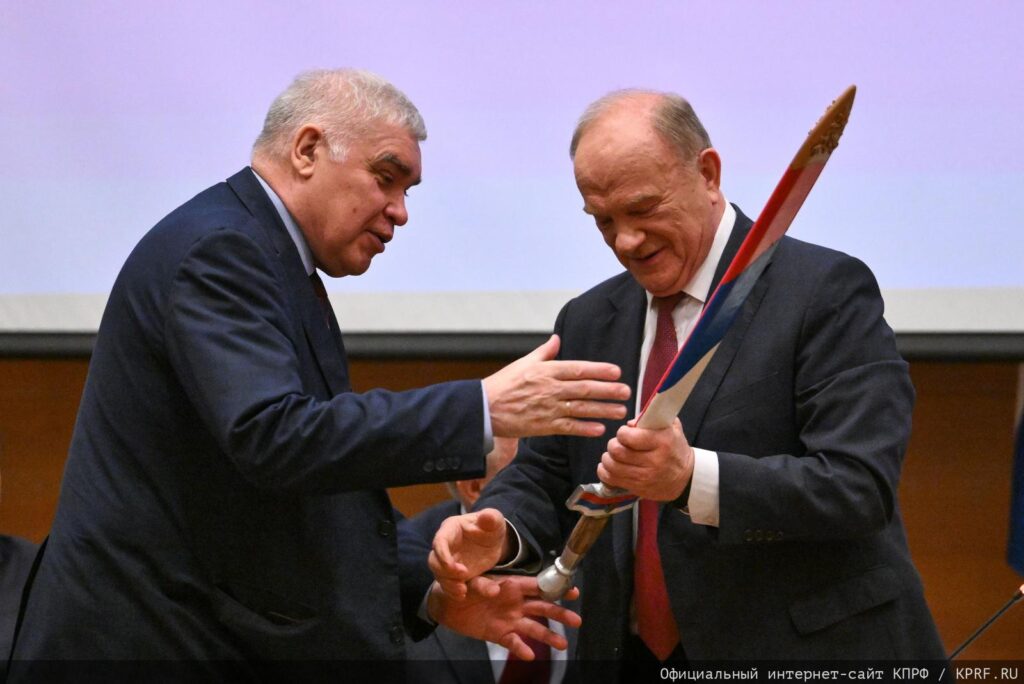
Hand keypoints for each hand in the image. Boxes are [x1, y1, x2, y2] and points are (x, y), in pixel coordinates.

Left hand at [427, 576, 581, 659]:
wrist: (445, 605)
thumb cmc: (461, 586)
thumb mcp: (470, 580)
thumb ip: (483, 584)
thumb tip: (497, 589)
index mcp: (512, 585)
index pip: (539, 586)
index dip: (556, 589)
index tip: (573, 592)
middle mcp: (515, 603)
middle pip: (542, 609)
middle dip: (560, 614)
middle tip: (576, 621)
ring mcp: (509, 620)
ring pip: (533, 628)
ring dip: (548, 636)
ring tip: (563, 645)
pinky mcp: (499, 634)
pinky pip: (513, 643)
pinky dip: (521, 649)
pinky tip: (530, 655)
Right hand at [429, 509, 508, 598]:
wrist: (493, 542)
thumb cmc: (490, 527)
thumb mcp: (495, 521)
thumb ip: (491, 518)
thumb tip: (487, 516)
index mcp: (451, 529)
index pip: (440, 541)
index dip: (442, 554)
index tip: (452, 566)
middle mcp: (445, 546)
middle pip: (434, 561)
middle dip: (445, 571)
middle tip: (463, 576)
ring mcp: (448, 562)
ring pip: (440, 575)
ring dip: (449, 584)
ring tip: (463, 591)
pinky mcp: (454, 575)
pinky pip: (448, 585)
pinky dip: (453, 592)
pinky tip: (462, 595)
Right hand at [483, 335, 630, 438]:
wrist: (485, 408)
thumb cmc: (503, 384)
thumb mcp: (524, 363)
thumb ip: (544, 352)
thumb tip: (557, 339)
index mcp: (546, 371)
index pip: (578, 369)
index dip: (599, 370)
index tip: (617, 371)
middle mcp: (550, 389)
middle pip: (585, 389)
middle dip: (608, 390)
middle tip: (626, 391)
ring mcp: (548, 408)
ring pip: (581, 409)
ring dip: (603, 410)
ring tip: (620, 410)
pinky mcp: (544, 426)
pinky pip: (569, 427)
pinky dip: (585, 428)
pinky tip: (599, 429)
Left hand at [597, 418, 693, 500]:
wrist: (685, 477)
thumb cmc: (674, 448)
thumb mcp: (671, 427)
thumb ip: (651, 418)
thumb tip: (629, 424)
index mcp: (662, 442)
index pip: (628, 436)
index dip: (622, 432)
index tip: (625, 433)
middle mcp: (654, 461)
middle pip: (617, 451)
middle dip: (613, 445)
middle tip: (618, 444)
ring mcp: (645, 477)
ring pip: (612, 466)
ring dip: (607, 458)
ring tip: (613, 455)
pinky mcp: (638, 488)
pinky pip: (611, 479)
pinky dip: (604, 471)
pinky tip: (609, 466)